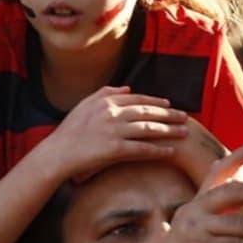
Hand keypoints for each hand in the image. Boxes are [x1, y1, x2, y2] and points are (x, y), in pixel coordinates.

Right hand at [43, 86, 187, 181]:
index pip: (137, 99)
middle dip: (169, 115)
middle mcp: (111, 114)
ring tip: (184, 132)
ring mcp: (114, 132)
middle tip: (185, 117)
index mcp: (104, 102)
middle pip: (147, 112)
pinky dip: (159, 150)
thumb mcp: (83, 106)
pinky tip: (171, 151)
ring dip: (169, 131)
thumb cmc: (68, 132)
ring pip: (149, 129)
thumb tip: (128, 88)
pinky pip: (142, 149)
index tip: (169, 105)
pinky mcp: (115, 150)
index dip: (155, 101)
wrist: (57, 154)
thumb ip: (104, 93)